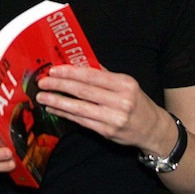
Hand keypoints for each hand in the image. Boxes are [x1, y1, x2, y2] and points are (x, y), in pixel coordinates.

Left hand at [35, 64, 163, 148]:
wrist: (152, 129)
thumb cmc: (136, 102)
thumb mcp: (126, 84)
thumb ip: (104, 74)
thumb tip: (78, 62)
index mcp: (124, 84)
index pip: (92, 76)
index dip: (70, 72)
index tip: (54, 70)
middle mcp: (120, 101)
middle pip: (83, 91)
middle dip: (59, 86)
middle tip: (42, 83)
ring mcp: (113, 118)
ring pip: (79, 108)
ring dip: (58, 102)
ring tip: (42, 97)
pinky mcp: (107, 132)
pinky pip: (81, 121)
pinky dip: (65, 114)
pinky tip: (54, 108)